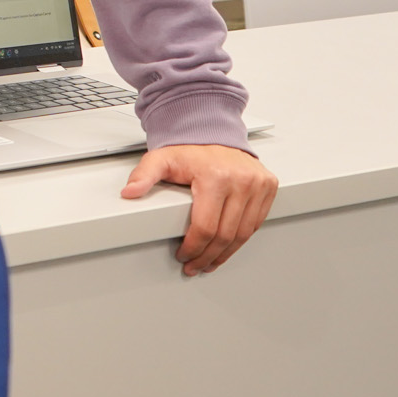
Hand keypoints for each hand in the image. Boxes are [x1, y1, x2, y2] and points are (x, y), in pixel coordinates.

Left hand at [121, 144, 277, 276]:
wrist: (213, 131)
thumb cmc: (190, 149)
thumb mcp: (161, 159)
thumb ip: (143, 176)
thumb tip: (129, 192)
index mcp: (215, 177)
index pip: (205, 227)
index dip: (193, 247)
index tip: (184, 255)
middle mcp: (241, 181)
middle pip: (225, 235)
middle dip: (208, 256)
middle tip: (195, 265)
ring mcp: (258, 184)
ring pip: (243, 233)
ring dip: (226, 253)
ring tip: (210, 262)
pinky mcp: (268, 187)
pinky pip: (256, 222)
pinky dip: (241, 239)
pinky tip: (228, 247)